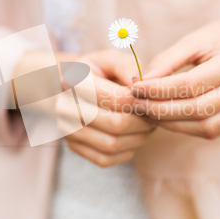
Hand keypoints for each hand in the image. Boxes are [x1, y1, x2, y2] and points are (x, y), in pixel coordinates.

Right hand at [57, 50, 155, 166]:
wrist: (71, 89)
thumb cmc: (97, 72)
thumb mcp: (110, 59)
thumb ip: (128, 66)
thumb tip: (143, 84)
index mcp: (74, 80)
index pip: (114, 98)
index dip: (140, 101)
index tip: (152, 97)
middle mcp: (65, 107)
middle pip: (115, 124)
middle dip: (142, 122)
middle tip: (154, 114)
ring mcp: (67, 130)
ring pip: (111, 145)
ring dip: (137, 138)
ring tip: (146, 124)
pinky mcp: (73, 147)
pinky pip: (106, 159)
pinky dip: (126, 150)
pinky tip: (132, 135)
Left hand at [131, 14, 219, 138]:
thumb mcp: (194, 40)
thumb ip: (167, 60)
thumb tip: (140, 82)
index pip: (191, 84)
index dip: (159, 89)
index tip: (135, 87)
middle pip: (198, 109)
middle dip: (161, 109)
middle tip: (136, 103)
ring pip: (205, 126)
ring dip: (171, 123)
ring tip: (147, 112)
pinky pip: (212, 131)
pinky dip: (185, 127)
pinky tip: (165, 118)